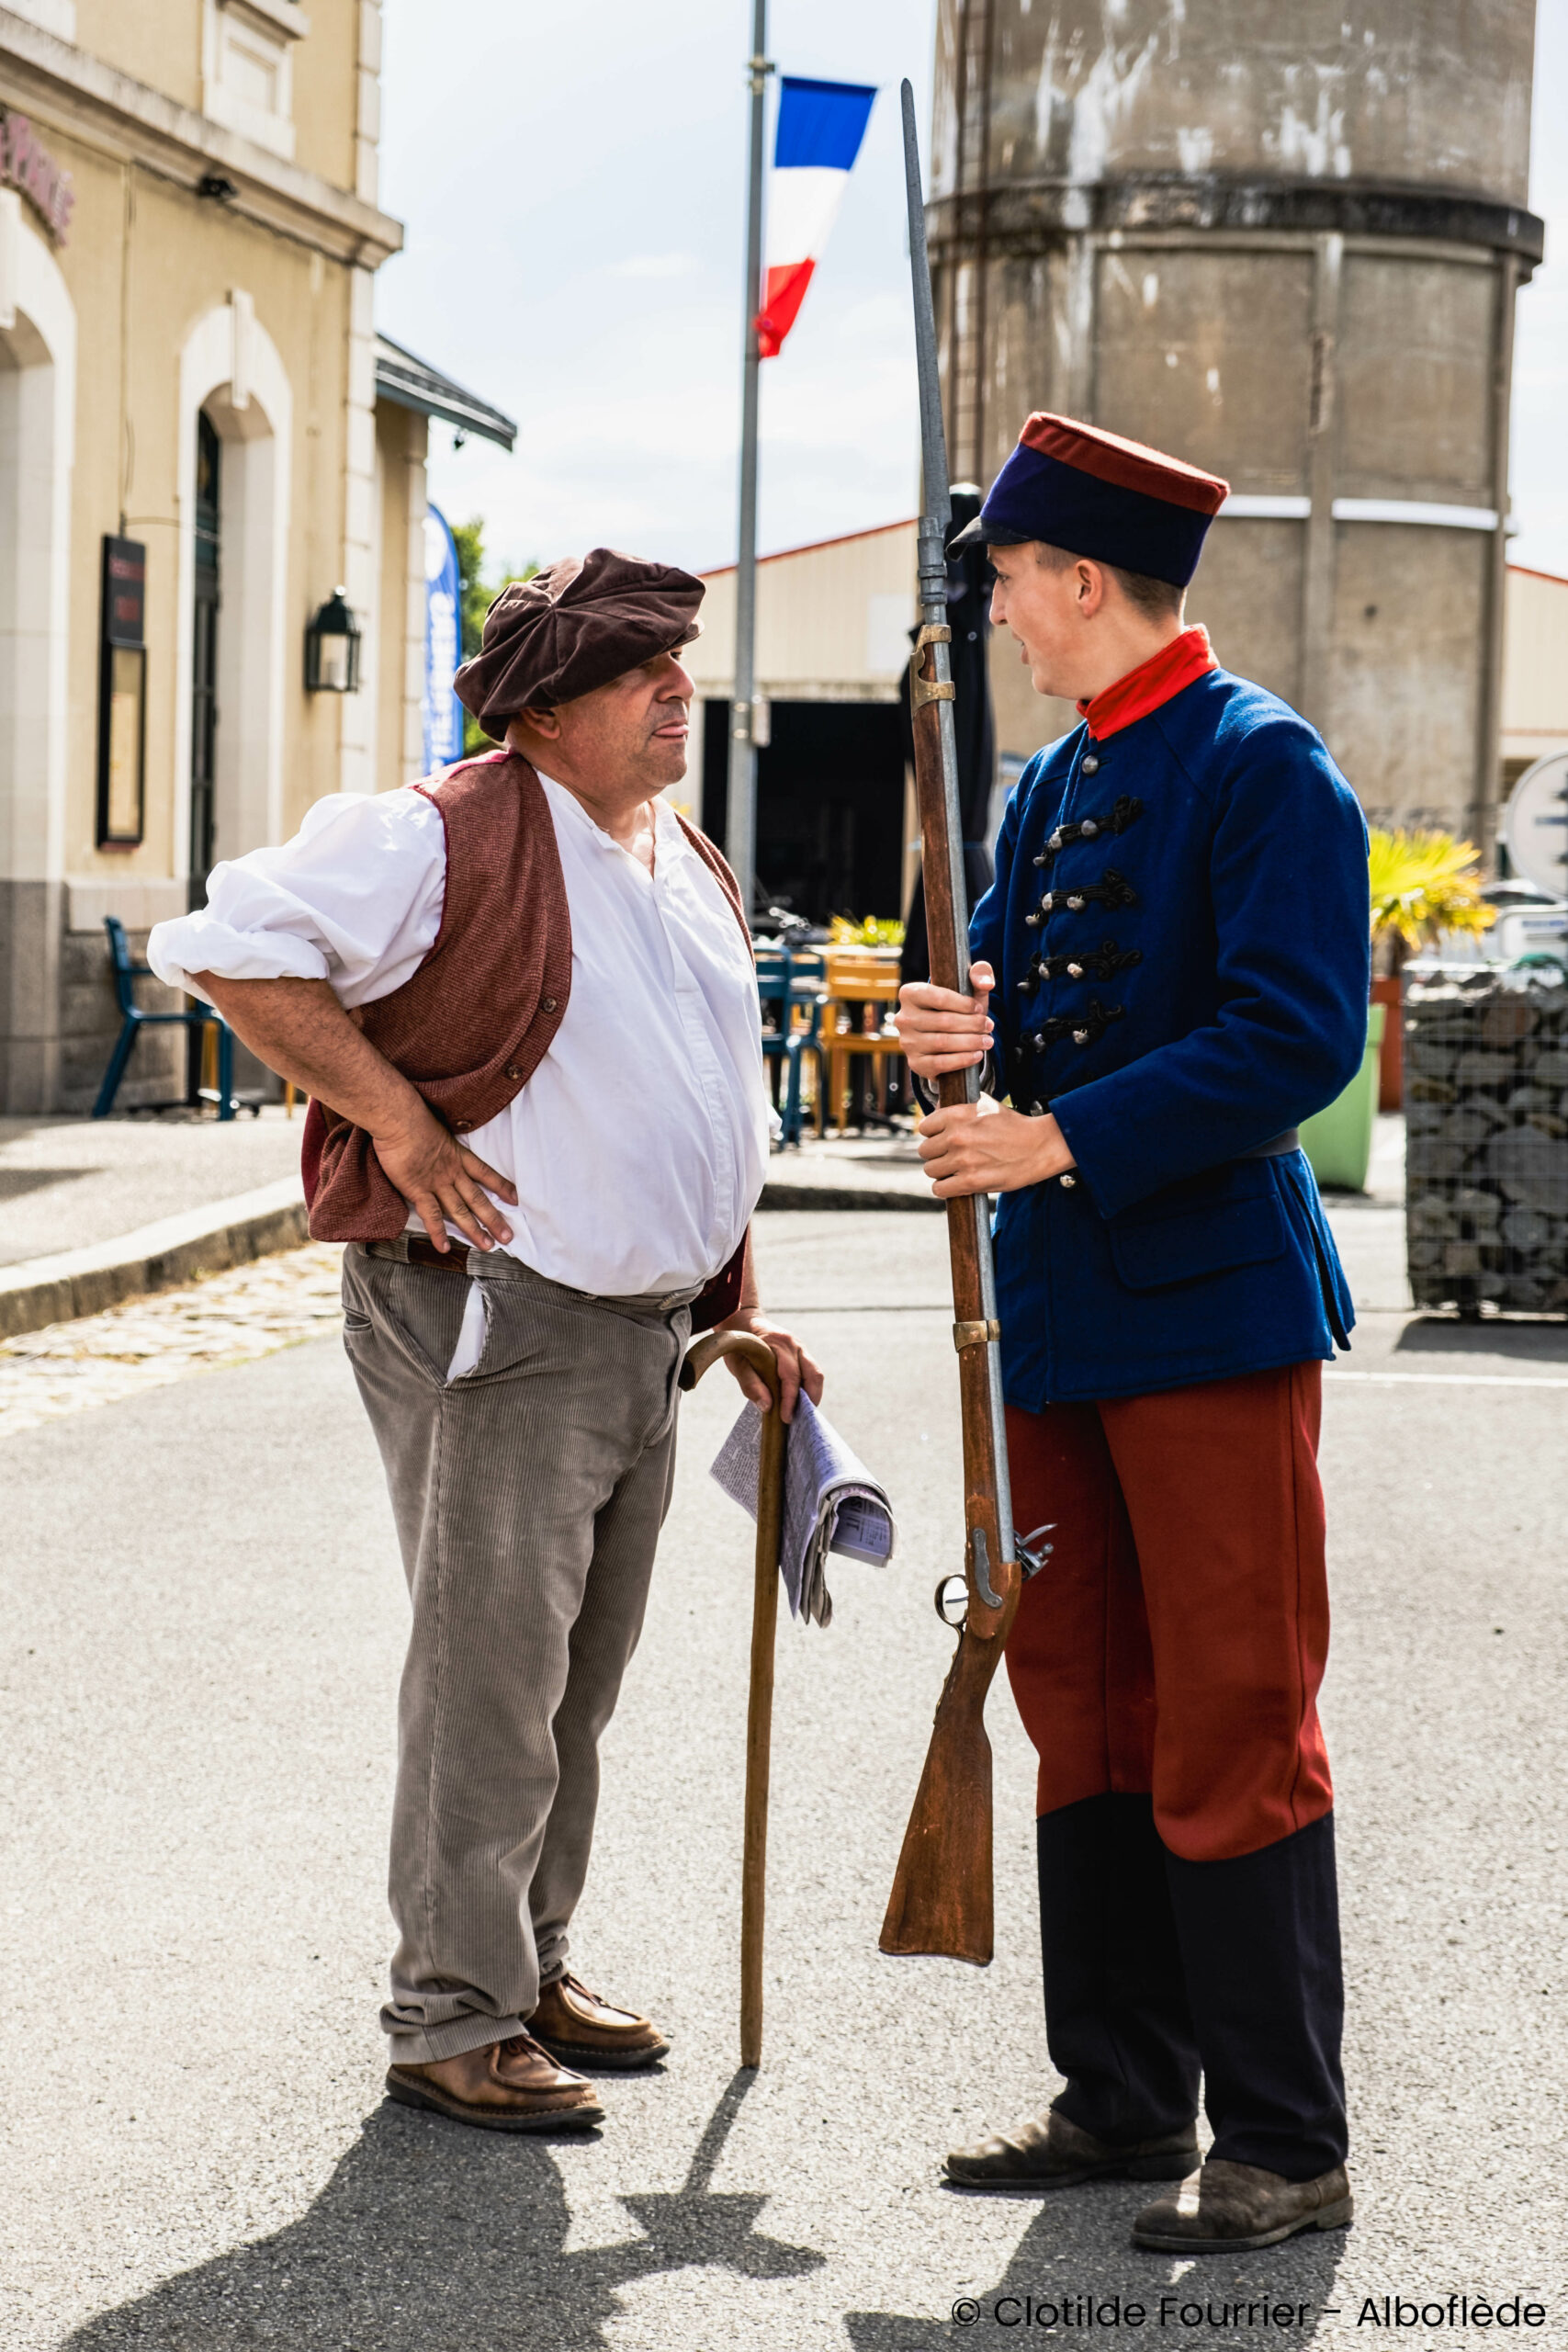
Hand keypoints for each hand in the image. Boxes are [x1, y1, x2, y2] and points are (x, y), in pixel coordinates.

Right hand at [370, 1099, 518, 1251]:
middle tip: (508, 1236)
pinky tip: (445, 1248)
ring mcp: (436, 1183)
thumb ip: (439, 1142)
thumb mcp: (436, 1129)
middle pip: (478, 1199)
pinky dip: (438, 1233)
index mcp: (458, 1156)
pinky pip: (431, 1215)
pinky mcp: (418, 1190)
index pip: (486, 1173)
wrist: (400, 1120)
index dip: (501, 1186)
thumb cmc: (413, 1119)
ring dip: (474, 1230)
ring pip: (460, 1211)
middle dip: (494, 1219)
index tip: (515, 1198)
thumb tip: (437, 1143)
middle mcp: (451, 1172)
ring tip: (487, 1246)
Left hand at [716, 1308, 824, 1424]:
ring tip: (800, 1413)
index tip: (786, 1418)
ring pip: (816, 1374)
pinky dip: (809, 1388)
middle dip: (810, 1400)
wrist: (742, 1321)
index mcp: (779, 1344)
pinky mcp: (802, 1353)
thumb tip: (767, 1406)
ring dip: (812, 1395)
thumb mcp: (737, 1364)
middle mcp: (795, 1344)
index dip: (790, 1399)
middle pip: (813, 1375)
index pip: (791, 1376)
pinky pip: (812, 1372)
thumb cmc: (738, 1344)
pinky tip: (799, 1402)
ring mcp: (801, 1348)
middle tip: (799, 1420)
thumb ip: (750, 1384)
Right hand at [893, 962, 994, 1076]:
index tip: (980, 1008)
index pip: (939, 998)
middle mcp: (903, 1018)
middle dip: (972, 1024)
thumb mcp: (970, 987)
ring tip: (988, 1041)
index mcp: (910, 994)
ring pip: (943, 1042)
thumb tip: (986, 983)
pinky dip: (962, 1059)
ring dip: (971, 1042)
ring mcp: (907, 1042)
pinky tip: (977, 1055)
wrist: (947, 1038)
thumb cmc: (959, 1008)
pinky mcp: (915, 1063)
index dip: (964, 1004)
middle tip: (989, 1026)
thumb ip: (980, 974)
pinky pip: (941, 1063)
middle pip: (944, 1021)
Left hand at [916, 1096, 1073, 1197]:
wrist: (1040, 1145)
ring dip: (941, 1172)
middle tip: (950, 1156)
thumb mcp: (986, 1105)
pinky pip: (940, 1189)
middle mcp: (956, 1137)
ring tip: (955, 1170)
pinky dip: (946, 1188)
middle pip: (925, 1151)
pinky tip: (956, 1183)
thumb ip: (959, 1107)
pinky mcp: (970, 1182)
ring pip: (931, 1170)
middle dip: (937, 1154)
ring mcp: (962, 1160)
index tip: (942, 1139)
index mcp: (957, 1115)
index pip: (924, 1128)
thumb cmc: (1014, 1125)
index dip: (933, 1134)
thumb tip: (935, 1108)